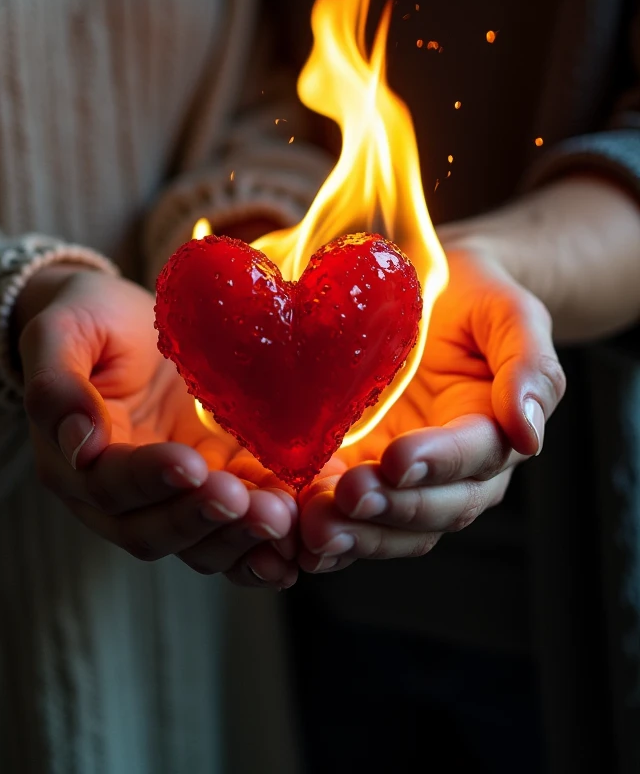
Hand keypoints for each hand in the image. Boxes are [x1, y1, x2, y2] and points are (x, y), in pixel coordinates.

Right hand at [17, 264, 297, 588]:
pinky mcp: (215, 484)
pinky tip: (301, 532)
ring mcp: (171, 496)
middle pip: (155, 530)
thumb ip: (56, 386)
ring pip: (201, 541)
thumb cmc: (86, 319)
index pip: (110, 485)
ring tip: (282, 516)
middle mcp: (120, 496)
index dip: (151, 479)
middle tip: (249, 501)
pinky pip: (237, 526)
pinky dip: (266, 539)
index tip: (191, 463)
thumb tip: (80, 446)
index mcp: (74, 463)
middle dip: (204, 520)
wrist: (124, 320)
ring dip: (241, 538)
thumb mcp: (59, 334)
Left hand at [296, 245, 565, 572]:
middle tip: (345, 499)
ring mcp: (403, 478)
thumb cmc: (474, 299)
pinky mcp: (361, 473)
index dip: (437, 464)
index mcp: (492, 431)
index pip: (472, 457)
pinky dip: (327, 531)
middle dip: (389, 509)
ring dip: (356, 533)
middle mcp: (453, 470)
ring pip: (391, 526)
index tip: (398, 460)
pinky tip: (295, 535)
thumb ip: (530, 366)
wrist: (430, 290)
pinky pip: (349, 516)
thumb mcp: (511, 314)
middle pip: (432, 508)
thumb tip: (529, 433)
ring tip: (315, 527)